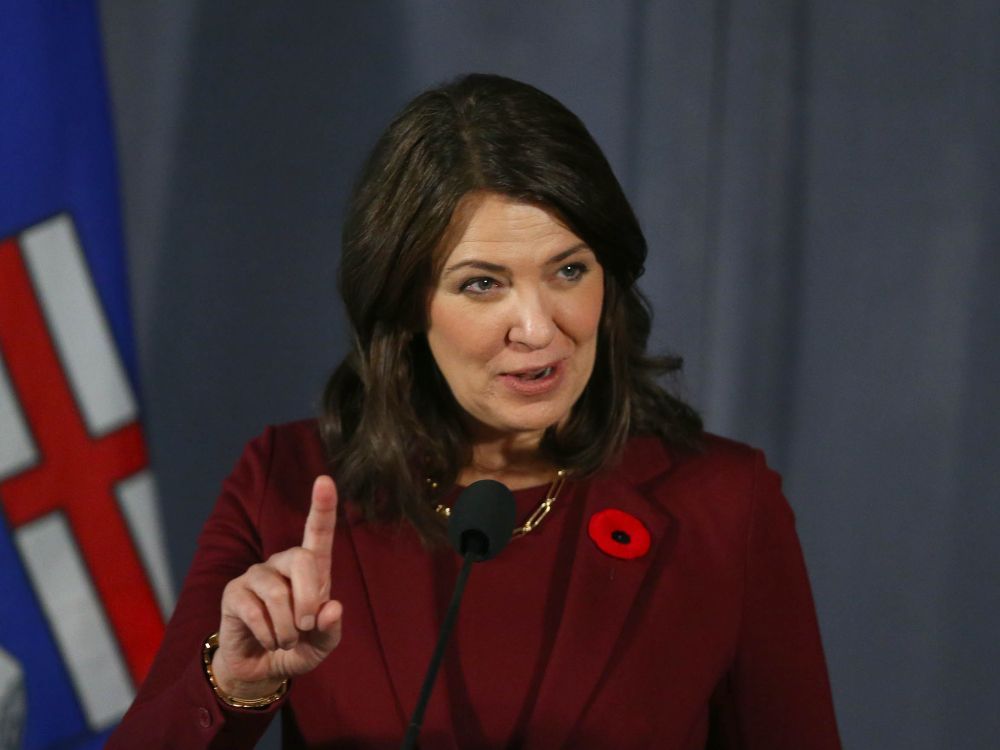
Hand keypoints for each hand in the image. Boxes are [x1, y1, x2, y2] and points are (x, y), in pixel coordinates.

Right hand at [211, 475, 343, 697]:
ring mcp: (256, 575)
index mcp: (311, 569)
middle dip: (309, 599)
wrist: (261, 668)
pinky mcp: (234, 593)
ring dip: (287, 628)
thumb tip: (332, 607)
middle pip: (302, 559)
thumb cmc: (298, 647)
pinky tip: (267, 640)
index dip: (323, 507)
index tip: (325, 481)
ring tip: (286, 640)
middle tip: (306, 626)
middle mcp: (282, 563)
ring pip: (278, 594)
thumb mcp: (321, 645)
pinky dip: (268, 634)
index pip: (318, 532)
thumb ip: (331, 629)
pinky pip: (255, 611)